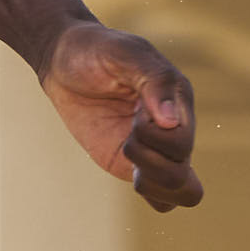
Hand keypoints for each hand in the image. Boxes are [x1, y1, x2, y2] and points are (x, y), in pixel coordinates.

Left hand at [41, 21, 201, 212]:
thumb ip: (154, 81)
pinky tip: (130, 168)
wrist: (64, 61)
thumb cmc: (96, 51)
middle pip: (185, 177)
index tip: (134, 111)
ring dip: (149, 181)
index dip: (154, 136)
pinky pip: (161, 199)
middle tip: (127, 134)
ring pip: (182, 194)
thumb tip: (170, 122)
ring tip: (126, 150)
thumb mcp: (124, 54)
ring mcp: (157, 151)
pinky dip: (151, 194)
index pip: (184, 142)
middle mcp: (175, 130)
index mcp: (179, 101)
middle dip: (148, 159)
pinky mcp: (136, 165)